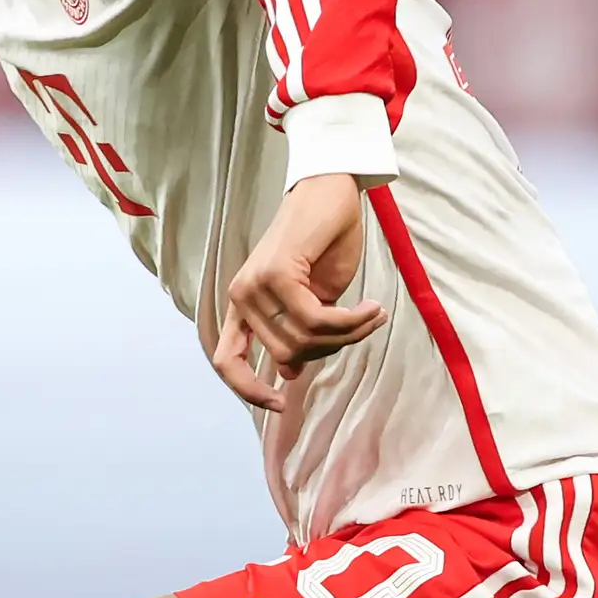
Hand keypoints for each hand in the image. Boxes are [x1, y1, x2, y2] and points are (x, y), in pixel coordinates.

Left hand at [210, 171, 386, 412]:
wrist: (330, 191)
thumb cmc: (325, 240)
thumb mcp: (314, 298)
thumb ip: (298, 333)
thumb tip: (291, 372)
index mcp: (242, 304)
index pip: (227, 360)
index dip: (248, 390)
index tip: (281, 405)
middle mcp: (240, 295)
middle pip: (287, 355)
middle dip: (331, 349)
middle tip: (362, 326)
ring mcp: (255, 284)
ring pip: (304, 340)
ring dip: (347, 334)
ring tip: (371, 315)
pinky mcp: (277, 274)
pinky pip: (317, 320)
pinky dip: (350, 321)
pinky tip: (371, 310)